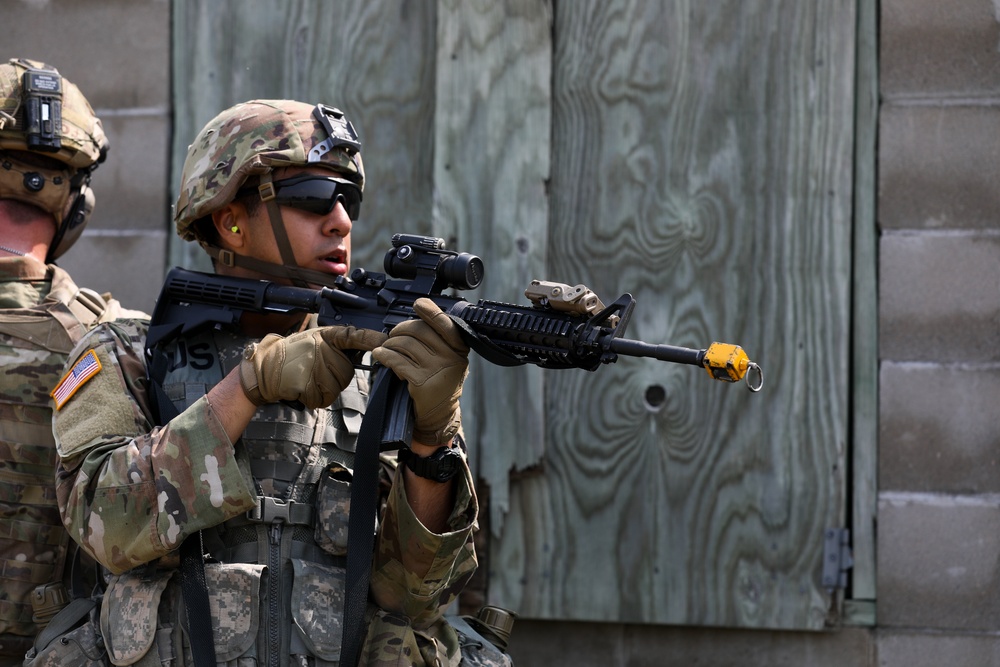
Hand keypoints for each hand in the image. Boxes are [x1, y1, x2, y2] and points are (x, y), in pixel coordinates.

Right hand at [239, 326, 386, 408]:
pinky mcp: (307, 383)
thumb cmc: (293, 355)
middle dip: (334, 376)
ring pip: (336, 387)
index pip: (355, 336)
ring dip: (323, 388)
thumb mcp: (316, 340)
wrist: (265, 368)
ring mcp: (315, 366)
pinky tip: (301, 385)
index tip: (387, 341)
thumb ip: (339, 344)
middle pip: (346, 373)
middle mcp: (323, 348)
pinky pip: (323, 398)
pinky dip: (313, 397)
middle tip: (313, 369)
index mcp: (327, 336)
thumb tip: (366, 347)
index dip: (373, 339)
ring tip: (306, 377)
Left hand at [372, 298, 469, 444]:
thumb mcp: (447, 359)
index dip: (430, 311)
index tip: (418, 303)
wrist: (438, 414)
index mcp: (458, 349)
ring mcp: (437, 370)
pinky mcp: (421, 382)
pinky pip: (397, 361)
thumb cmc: (439, 381)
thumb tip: (416, 317)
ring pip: (405, 344)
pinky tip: (380, 355)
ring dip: (390, 343)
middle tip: (392, 335)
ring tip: (386, 347)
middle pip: (419, 330)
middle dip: (400, 329)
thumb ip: (438, 341)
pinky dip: (385, 356)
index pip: (444, 323)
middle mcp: (451, 358)